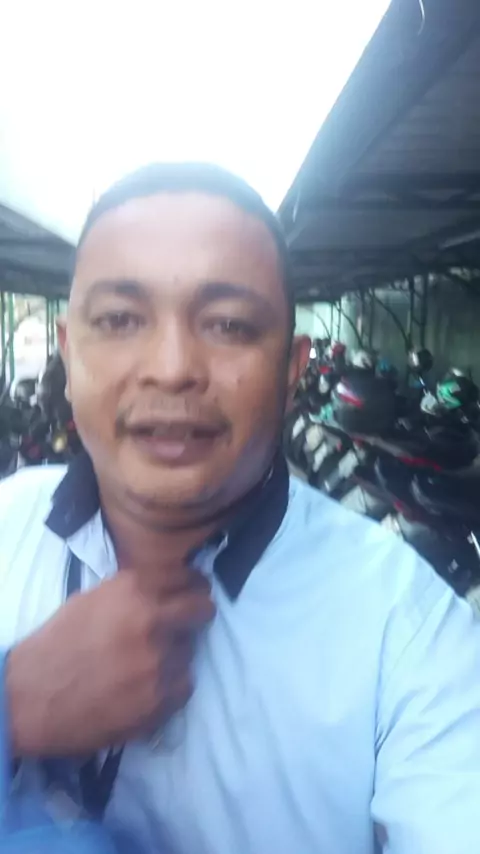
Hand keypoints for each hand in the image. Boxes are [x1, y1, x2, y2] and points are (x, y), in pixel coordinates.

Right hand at [7, 568, 213, 755]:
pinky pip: (184, 685)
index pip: (188, 577)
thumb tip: (167, 587)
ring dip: (174, 656)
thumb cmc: (57, 644)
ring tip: (145, 665)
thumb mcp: (92, 599)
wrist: (30, 698)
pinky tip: (145, 688)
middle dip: (197, 615)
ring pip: (191, 651)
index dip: (192, 586)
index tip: (193, 592)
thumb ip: (133, 592)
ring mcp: (159, 661)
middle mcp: (152, 619)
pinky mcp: (161, 699)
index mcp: (134, 588)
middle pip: (203, 609)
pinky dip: (170, 687)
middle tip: (186, 625)